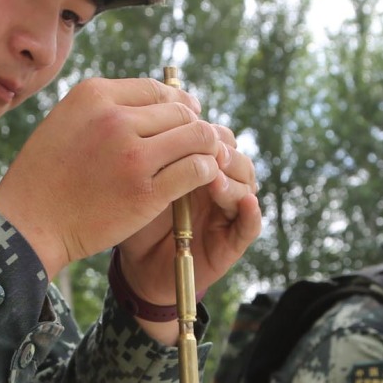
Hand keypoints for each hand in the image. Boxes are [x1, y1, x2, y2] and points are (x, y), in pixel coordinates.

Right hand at [0, 77, 245, 281]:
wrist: (29, 223)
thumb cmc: (45, 175)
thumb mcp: (66, 121)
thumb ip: (105, 108)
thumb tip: (153, 101)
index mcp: (94, 95)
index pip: (156, 89)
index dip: (178, 103)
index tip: (185, 117)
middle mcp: (115, 119)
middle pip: (180, 111)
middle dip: (194, 126)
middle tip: (198, 144)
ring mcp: (133, 155)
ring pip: (196, 137)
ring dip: (206, 147)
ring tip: (205, 159)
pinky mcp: (147, 191)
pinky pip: (196, 169)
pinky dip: (206, 171)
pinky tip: (202, 178)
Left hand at [113, 114, 261, 344]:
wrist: (136, 265)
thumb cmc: (131, 218)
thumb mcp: (134, 183)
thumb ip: (144, 155)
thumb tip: (147, 116)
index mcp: (196, 165)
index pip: (215, 137)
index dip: (207, 131)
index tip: (189, 126)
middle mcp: (217, 184)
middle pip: (235, 156)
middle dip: (223, 151)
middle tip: (207, 150)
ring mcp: (227, 212)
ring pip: (247, 185)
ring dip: (234, 179)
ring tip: (215, 178)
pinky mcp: (232, 241)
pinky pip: (250, 225)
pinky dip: (251, 213)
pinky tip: (245, 203)